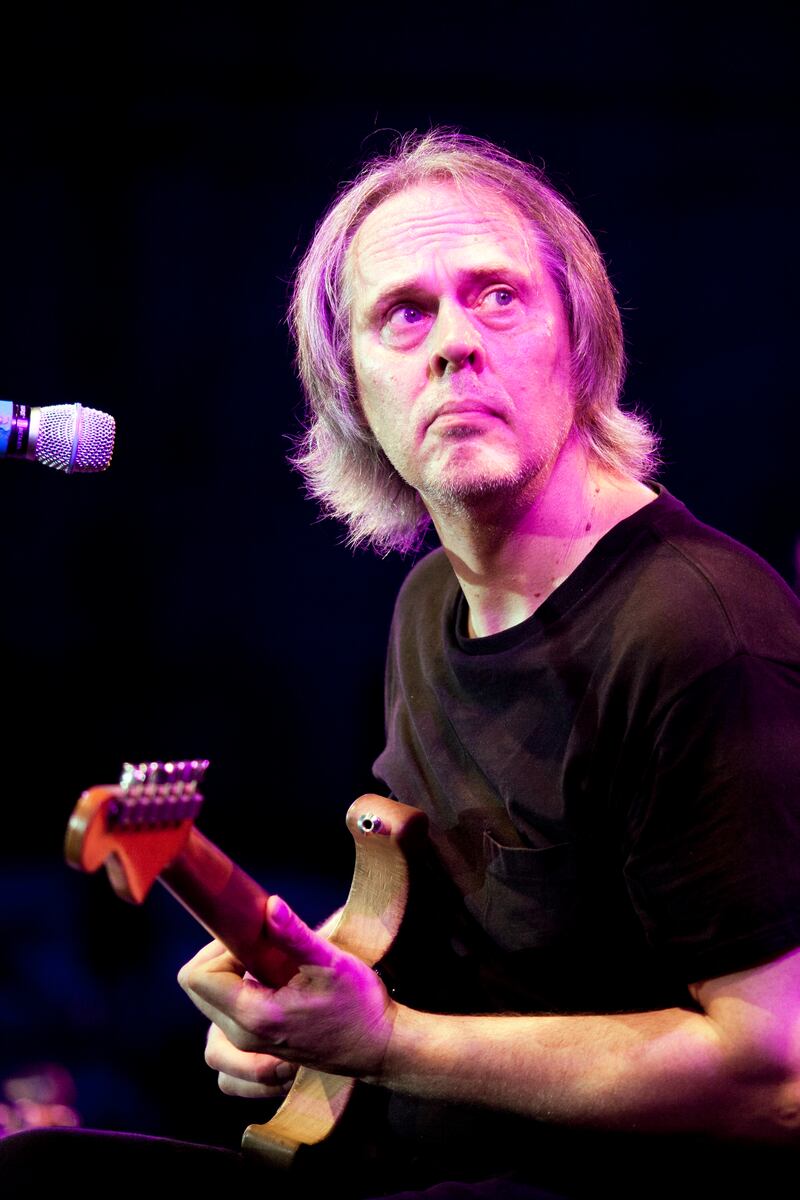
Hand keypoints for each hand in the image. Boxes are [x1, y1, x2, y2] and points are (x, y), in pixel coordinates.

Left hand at [177, 894, 395, 1096]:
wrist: (380, 1046)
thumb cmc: (359, 1004)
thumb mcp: (330, 962)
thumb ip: (294, 934)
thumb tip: (268, 905)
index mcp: (253, 1014)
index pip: (196, 977)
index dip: (216, 947)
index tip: (251, 937)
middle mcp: (243, 1038)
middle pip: (199, 991)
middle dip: (222, 960)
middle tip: (261, 948)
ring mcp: (250, 1051)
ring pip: (207, 1014)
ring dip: (223, 986)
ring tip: (258, 971)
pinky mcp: (260, 1056)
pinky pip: (222, 1047)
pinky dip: (227, 1021)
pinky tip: (257, 1000)